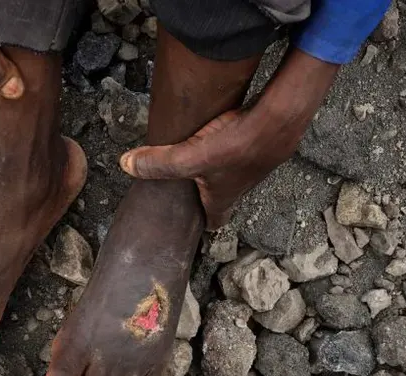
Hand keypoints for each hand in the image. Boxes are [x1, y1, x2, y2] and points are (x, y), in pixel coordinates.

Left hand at [120, 49, 339, 230]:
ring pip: (234, 173)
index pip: (214, 221)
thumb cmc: (237, 145)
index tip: (193, 224)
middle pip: (223, 196)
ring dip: (220, 169)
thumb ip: (159, 163)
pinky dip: (232, 144)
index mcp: (223, 198)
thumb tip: (125, 164)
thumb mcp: (189, 157)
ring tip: (201, 159)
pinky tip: (223, 130)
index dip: (203, 223)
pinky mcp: (264, 145)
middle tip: (190, 189)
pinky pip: (244, 149)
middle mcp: (242, 186)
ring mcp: (256, 166)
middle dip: (207, 195)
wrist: (280, 119)